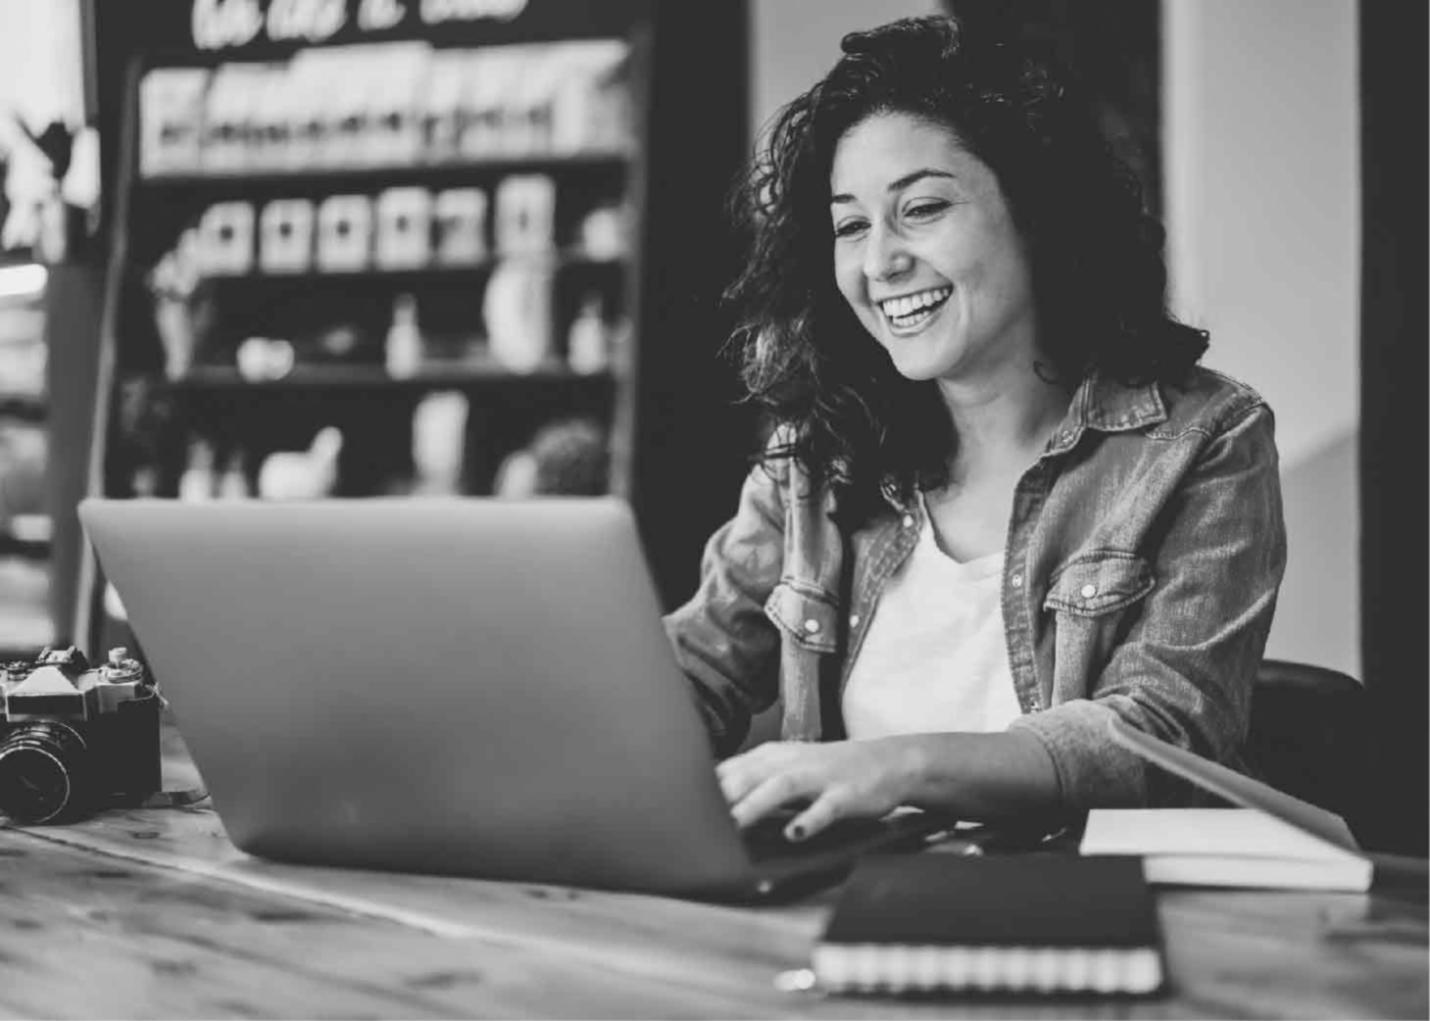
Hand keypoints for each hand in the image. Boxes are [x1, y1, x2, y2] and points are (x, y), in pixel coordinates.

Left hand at [715, 739, 920, 840]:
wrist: (888, 761)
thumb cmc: (827, 770)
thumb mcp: (785, 769)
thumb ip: (750, 781)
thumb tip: (708, 801)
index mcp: (771, 757)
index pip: (728, 770)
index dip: (702, 790)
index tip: (677, 810)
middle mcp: (791, 762)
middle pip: (748, 775)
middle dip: (722, 796)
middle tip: (696, 822)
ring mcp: (819, 776)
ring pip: (781, 787)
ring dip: (756, 805)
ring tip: (735, 824)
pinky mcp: (846, 794)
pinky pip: (827, 807)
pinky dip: (811, 819)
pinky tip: (796, 834)